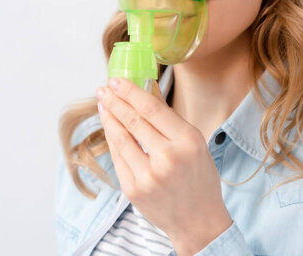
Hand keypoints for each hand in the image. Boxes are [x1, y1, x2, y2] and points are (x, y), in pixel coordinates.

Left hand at [96, 77, 232, 254]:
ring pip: (121, 138)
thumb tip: (144, 94)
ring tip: (103, 104)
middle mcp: (168, 158)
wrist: (199, 221)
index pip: (152, 109)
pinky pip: (118, 158)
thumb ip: (169, 121)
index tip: (117, 81)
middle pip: (134, 121)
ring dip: (108, 118)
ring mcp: (149, 176)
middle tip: (103, 89)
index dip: (131, 92)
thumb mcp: (195, 144)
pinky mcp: (134, 190)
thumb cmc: (199, 179)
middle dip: (115, 101)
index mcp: (188, 141)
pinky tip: (109, 127)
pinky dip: (112, 139)